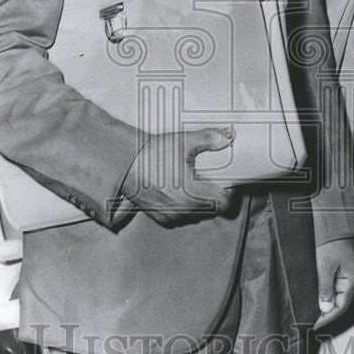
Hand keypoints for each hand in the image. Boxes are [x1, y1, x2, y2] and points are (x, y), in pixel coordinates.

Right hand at [111, 127, 235, 227]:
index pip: (224, 202)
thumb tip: (228, 135)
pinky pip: (181, 216)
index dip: (229, 192)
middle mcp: (184, 209)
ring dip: (199, 202)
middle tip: (209, 178)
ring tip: (192, 183)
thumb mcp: (182, 142)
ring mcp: (172, 215)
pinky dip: (184, 207)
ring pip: (197, 214)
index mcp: (193, 192)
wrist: (124, 165)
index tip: (227, 182)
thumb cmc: (153, 154)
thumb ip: (208, 139)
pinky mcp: (161, 217)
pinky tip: (178, 191)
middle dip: (214, 195)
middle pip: (212, 208)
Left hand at [313, 238, 353, 330]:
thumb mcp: (325, 265)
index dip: (328, 318)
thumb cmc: (331, 242)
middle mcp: (352, 280)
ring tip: (312, 314)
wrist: (335, 224)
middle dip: (327, 315)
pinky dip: (327, 296)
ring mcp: (348, 275)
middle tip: (311, 322)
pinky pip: (336, 288)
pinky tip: (317, 299)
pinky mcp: (343, 270)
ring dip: (326, 306)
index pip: (341, 307)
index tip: (314, 325)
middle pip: (341, 304)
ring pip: (338, 297)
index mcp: (352, 280)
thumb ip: (326, 288)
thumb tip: (325, 309)